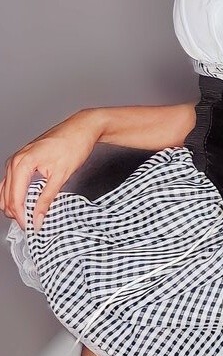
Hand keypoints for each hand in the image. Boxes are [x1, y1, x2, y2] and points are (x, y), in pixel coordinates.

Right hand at [0, 109, 101, 230]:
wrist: (82, 127)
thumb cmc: (74, 145)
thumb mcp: (61, 176)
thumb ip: (46, 199)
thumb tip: (37, 218)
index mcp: (22, 163)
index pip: (15, 199)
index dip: (22, 217)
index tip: (32, 227)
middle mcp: (16, 160)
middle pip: (7, 197)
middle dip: (17, 213)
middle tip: (33, 224)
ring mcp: (18, 159)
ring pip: (6, 190)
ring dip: (15, 205)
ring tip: (31, 215)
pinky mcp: (23, 159)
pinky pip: (12, 182)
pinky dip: (17, 194)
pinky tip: (29, 201)